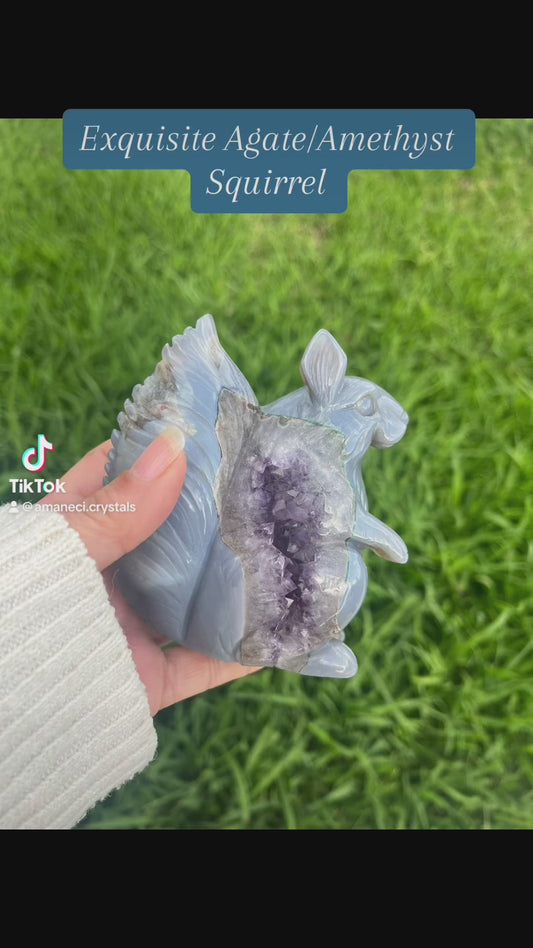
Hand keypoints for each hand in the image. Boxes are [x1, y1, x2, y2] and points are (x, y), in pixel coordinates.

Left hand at [45, 430, 258, 714]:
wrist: (6, 710)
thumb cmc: (19, 609)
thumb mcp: (66, 548)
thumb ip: (118, 507)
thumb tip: (175, 444)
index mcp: (72, 537)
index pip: (117, 479)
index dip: (157, 452)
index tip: (208, 430)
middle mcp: (103, 580)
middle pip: (166, 539)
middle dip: (210, 516)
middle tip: (262, 484)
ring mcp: (126, 630)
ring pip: (192, 600)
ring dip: (236, 583)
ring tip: (286, 551)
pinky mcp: (146, 681)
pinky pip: (203, 664)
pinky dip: (242, 652)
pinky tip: (285, 630)